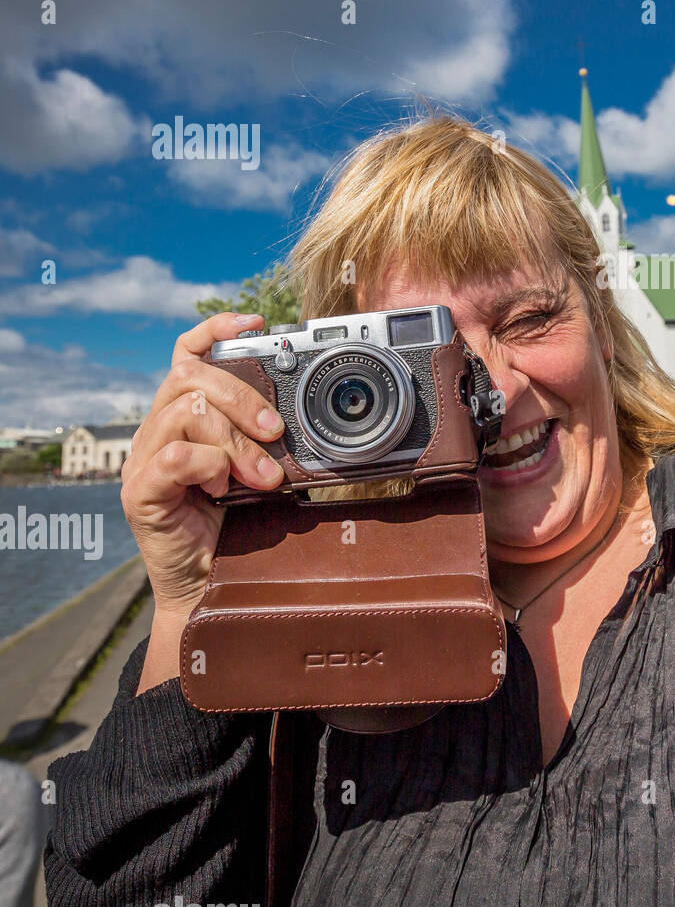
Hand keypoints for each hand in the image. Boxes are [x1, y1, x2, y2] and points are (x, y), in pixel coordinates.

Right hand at [120, 312, 286, 620]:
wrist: (208, 585)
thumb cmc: (233, 525)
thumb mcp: (256, 468)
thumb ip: (265, 438)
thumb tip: (302, 417)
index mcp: (184, 417)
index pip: (186, 353)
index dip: (215, 328)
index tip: (257, 321)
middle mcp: (156, 430)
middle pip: (190, 378)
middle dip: (243, 398)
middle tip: (276, 432)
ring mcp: (142, 460)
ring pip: (187, 414)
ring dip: (236, 442)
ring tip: (261, 476)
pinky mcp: (139, 492)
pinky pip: (175, 458)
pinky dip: (210, 468)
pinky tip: (221, 490)